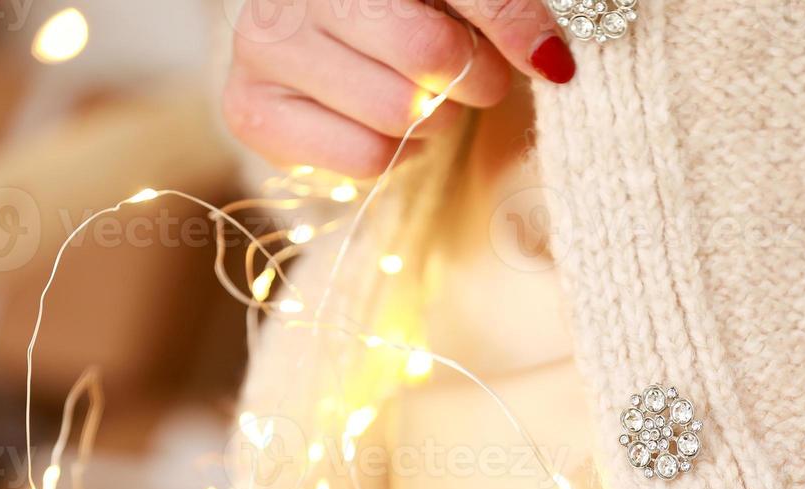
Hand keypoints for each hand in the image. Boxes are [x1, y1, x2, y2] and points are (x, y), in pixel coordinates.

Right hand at [222, 0, 573, 177]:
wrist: (327, 43)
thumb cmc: (408, 13)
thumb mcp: (455, 2)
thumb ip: (502, 9)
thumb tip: (553, 63)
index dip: (515, 27)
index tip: (553, 64)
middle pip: (429, 56)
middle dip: (471, 78)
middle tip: (469, 76)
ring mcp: (262, 42)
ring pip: (399, 113)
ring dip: (433, 120)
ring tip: (419, 96)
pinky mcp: (251, 109)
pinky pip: (364, 157)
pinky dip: (393, 154)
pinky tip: (382, 125)